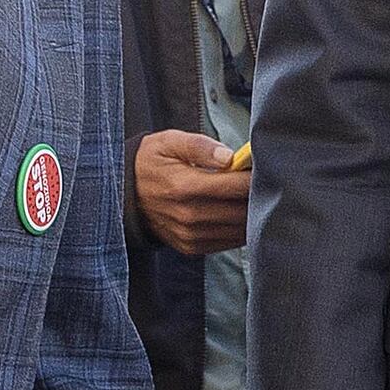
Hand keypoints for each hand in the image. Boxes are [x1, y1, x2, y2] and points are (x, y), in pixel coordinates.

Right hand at [132, 129, 252, 257]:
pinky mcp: (192, 247)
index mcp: (184, 186)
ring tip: (253, 196)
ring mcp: (190, 235)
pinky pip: (228, 242)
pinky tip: (239, 212)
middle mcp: (189, 216)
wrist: (124, 195)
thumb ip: (200, 146)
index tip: (262, 168)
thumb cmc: (152, 162)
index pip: (236, 186)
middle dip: (258, 197)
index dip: (255, 177)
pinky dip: (240, 229)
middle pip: (242, 211)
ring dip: (252, 215)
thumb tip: (230, 157)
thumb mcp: (169, 142)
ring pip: (239, 230)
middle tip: (265, 182)